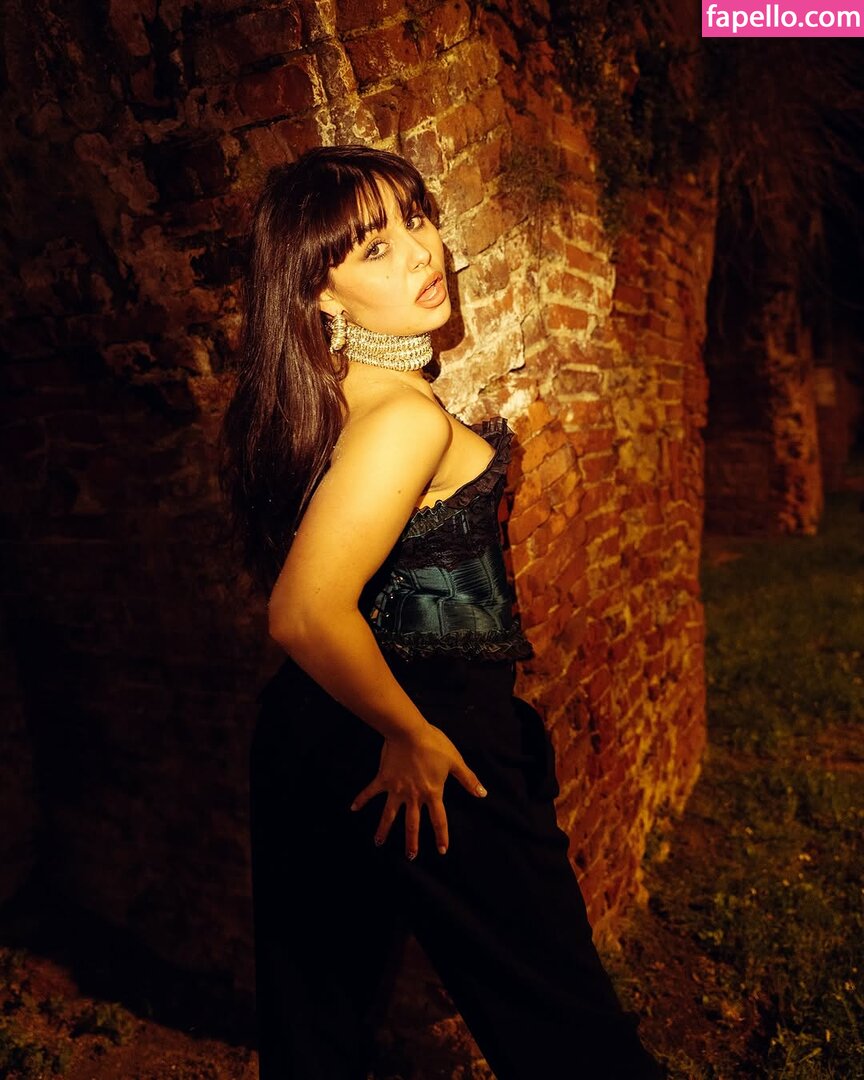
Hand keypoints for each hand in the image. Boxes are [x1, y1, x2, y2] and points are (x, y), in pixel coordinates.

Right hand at [350, 724, 486, 858]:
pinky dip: (361, 799)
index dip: (441, 836)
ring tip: (378, 843)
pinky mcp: (384, 779)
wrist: (409, 732)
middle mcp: (414, 795)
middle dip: (412, 841)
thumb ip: (468, 779)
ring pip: (389, 814)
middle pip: (413, 823)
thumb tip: (482, 794)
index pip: (439, 819)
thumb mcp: (455, 761)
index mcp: (432, 792)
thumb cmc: (434, 744)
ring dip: (384, 829)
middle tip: (410, 856)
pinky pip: (370, 792)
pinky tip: (353, 808)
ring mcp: (397, 789)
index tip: (441, 850)